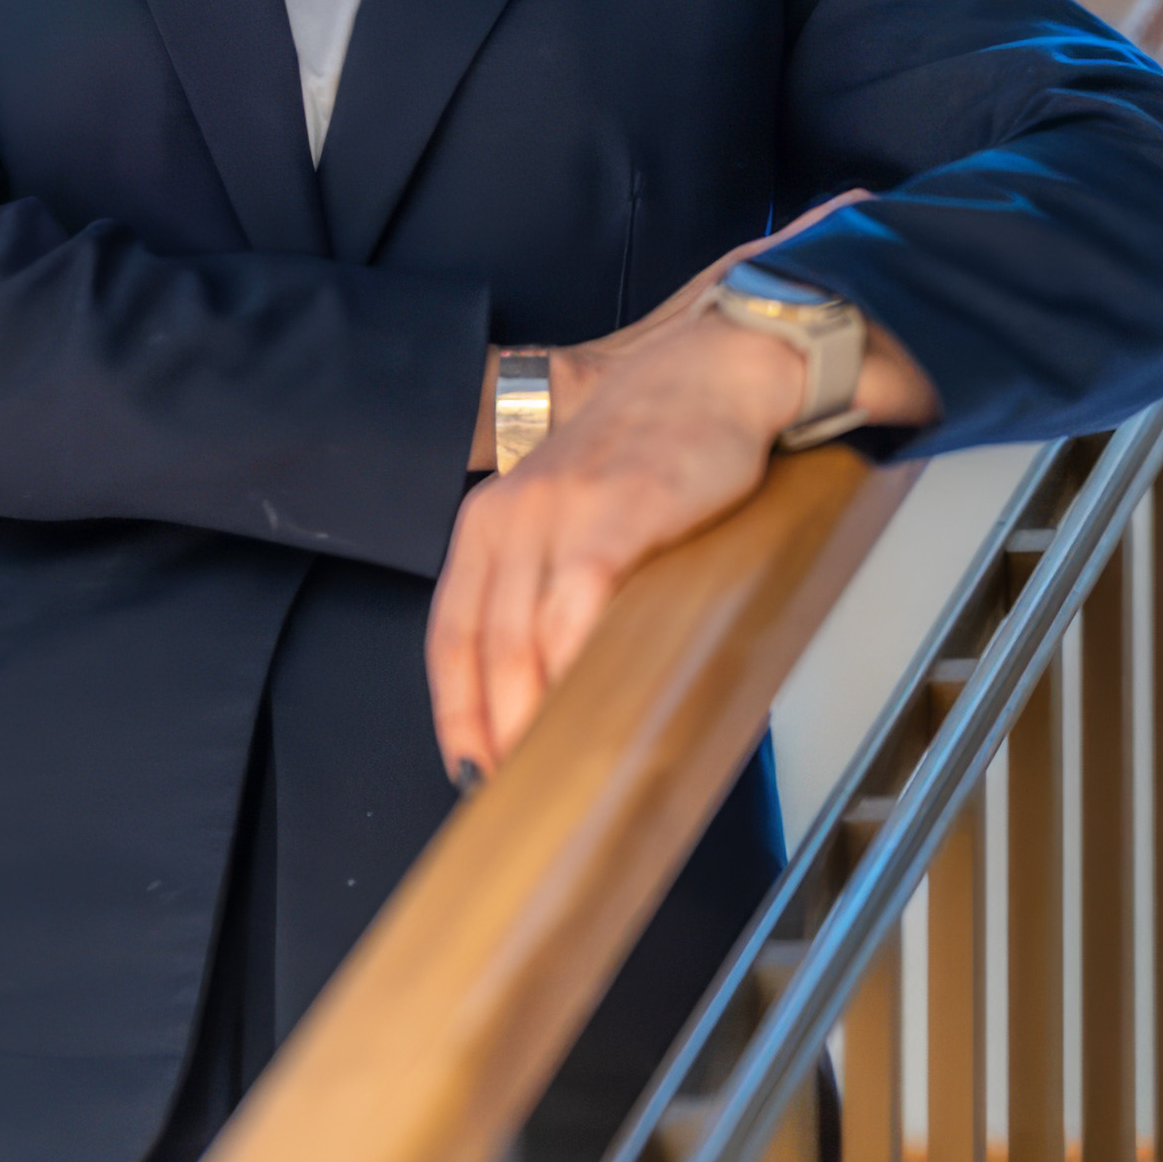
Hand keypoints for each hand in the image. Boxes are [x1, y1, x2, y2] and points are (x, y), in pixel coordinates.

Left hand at [427, 193, 880, 784]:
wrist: (711, 372)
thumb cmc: (650, 449)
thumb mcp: (571, 511)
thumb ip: (548, 581)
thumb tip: (552, 679)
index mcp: (489, 521)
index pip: (450, 633)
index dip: (454, 708)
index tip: (466, 766)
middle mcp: (508, 514)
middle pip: (481, 646)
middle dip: (491, 728)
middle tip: (516, 788)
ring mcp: (557, 512)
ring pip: (522, 636)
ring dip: (531, 714)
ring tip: (553, 770)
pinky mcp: (615, 512)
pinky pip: (578, 603)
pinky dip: (575, 662)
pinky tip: (588, 705)